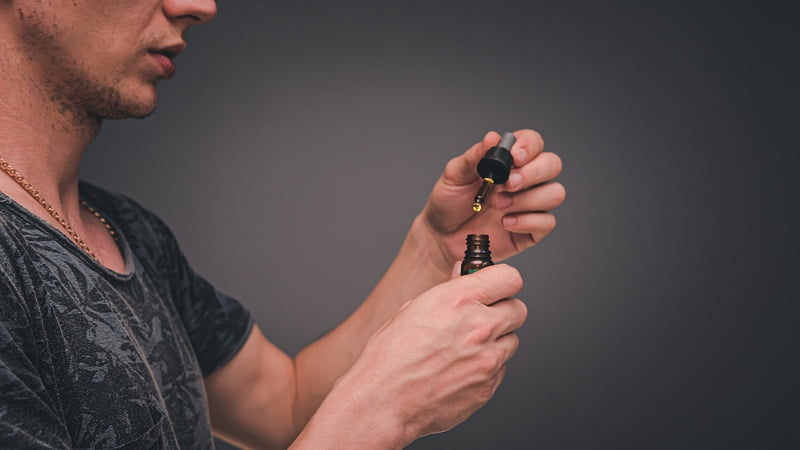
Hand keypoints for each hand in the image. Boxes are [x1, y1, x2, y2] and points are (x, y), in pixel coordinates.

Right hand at [334, 264, 526, 443]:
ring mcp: (487, 360)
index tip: (496, 286)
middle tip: (483, 317)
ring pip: (512, 341)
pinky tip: (460, 369)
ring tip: (465, 349)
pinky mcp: (488, 387)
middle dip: (503, 311)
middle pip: (519, 309)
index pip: (509, 277)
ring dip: (496, 341)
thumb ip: (447, 291)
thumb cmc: (389, 357)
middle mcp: (478, 327)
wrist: (383, 402)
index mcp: (457, 301)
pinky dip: (487, 368)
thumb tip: (464, 276)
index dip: (502, 281)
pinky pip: (500, 369)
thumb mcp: (412, 309)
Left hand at [421, 129, 564, 266]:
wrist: (442, 236)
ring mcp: (531, 205)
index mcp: (509, 161)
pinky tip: (505, 223)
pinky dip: (527, 221)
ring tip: (498, 205)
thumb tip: (492, 138)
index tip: (514, 157)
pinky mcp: (532, 229)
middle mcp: (525, 180)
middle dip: (532, 173)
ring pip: (555, 193)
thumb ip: (473, 156)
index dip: (529, 146)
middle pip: (553, 165)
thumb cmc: (449, 203)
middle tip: (508, 184)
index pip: (533, 142)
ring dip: (528, 199)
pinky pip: (547, 222)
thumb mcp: (454, 175)